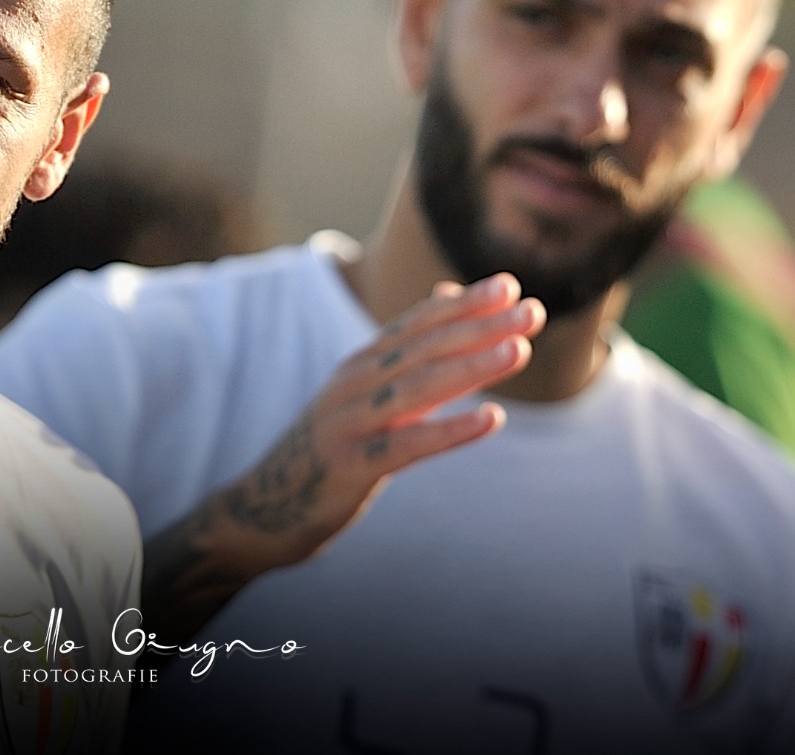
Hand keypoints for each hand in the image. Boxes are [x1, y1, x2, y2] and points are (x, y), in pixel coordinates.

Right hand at [141, 273, 543, 642]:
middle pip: (423, 348)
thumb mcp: (366, 395)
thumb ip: (409, 352)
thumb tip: (450, 296)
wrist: (264, 510)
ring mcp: (348, 422)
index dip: (462, 305)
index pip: (416, 324)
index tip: (509, 285)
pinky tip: (491, 419)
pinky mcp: (349, 466)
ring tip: (519, 351)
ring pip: (417, 388)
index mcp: (359, 365)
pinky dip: (449, 429)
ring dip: (471, 367)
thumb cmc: (330, 448)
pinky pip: (406, 445)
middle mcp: (352, 384)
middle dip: (479, 327)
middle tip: (531, 311)